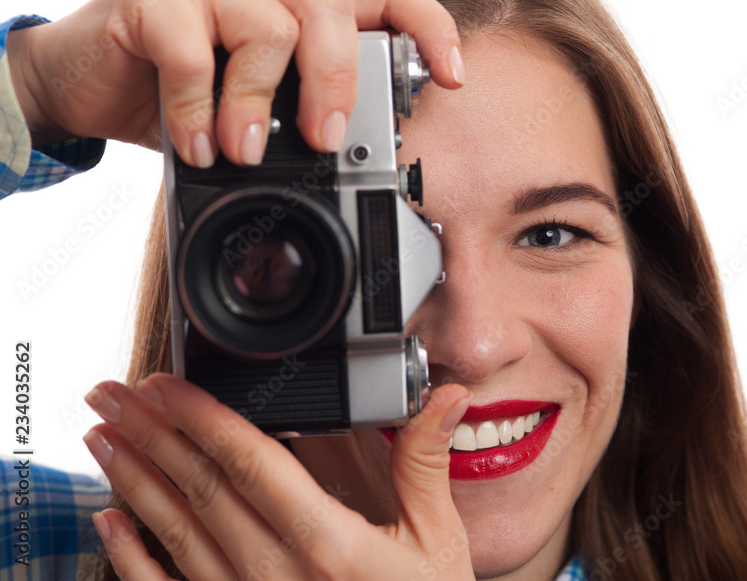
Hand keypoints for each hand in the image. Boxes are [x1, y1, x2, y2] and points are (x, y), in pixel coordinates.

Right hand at [6, 0, 463, 165]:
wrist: (89, 85)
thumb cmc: (183, 97)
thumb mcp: (256, 111)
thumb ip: (298, 117)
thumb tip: (350, 163)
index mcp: (297, 3)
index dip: (429, 26)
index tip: (453, 78)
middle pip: (331, 7)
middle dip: (338, 84)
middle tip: (323, 142)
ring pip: (268, 27)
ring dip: (258, 106)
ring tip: (241, 154)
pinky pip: (192, 49)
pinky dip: (199, 109)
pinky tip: (195, 146)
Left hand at [83, 374, 473, 579]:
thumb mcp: (438, 542)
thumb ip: (426, 464)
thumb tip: (444, 397)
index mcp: (327, 543)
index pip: (249, 462)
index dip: (202, 417)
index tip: (166, 384)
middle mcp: (275, 574)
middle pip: (199, 488)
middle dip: (151, 432)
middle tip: (112, 392)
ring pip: (174, 531)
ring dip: (133, 478)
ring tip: (103, 435)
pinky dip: (129, 557)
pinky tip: (108, 520)